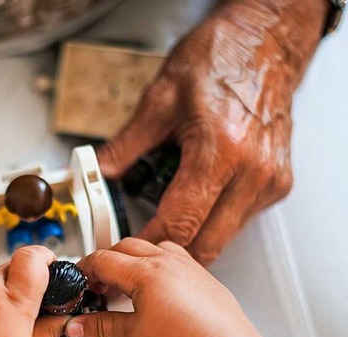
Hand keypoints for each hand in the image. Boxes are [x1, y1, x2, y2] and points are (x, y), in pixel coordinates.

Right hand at [65, 238, 256, 336]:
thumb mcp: (132, 336)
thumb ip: (99, 328)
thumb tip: (77, 326)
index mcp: (146, 272)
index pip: (103, 259)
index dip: (84, 270)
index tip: (79, 282)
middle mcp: (167, 261)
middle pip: (123, 247)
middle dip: (105, 263)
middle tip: (97, 286)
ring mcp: (186, 266)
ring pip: (149, 247)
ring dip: (131, 260)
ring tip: (125, 285)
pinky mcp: (201, 275)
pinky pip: (172, 256)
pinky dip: (155, 264)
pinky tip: (155, 287)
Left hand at [99, 0, 326, 264]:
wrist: (264, 45)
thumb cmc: (220, 60)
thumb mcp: (159, 99)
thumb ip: (127, 144)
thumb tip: (100, 171)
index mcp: (220, 150)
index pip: (181, 221)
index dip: (149, 241)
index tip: (128, 246)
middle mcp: (252, 172)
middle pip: (206, 242)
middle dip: (170, 250)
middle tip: (142, 241)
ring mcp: (269, 180)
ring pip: (224, 236)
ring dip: (193, 238)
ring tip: (166, 217)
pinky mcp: (277, 183)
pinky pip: (239, 219)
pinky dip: (213, 221)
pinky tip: (195, 201)